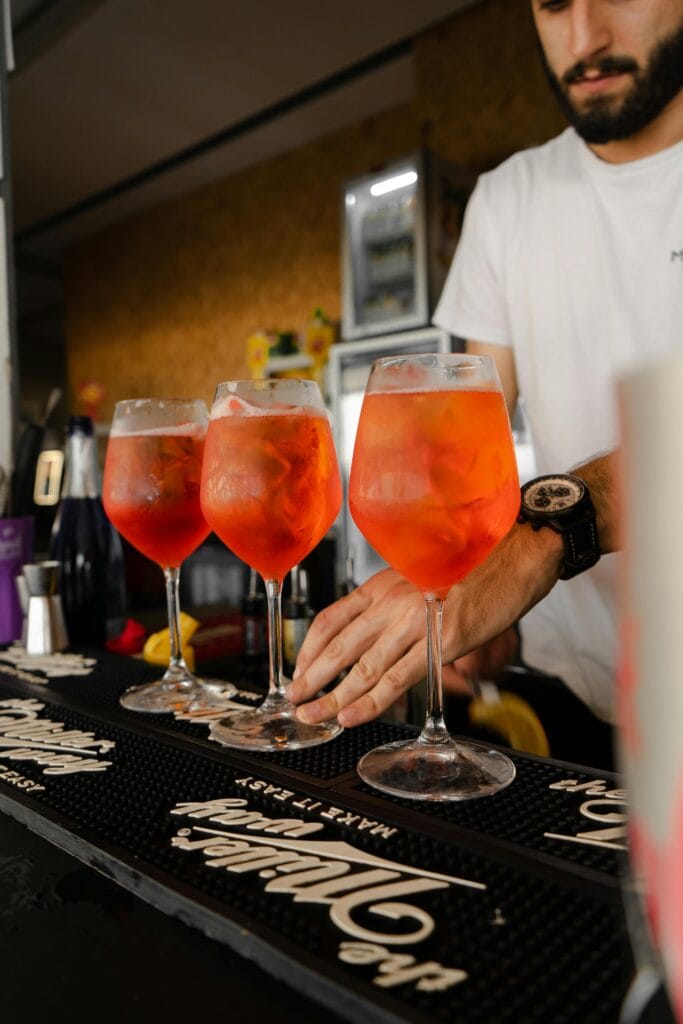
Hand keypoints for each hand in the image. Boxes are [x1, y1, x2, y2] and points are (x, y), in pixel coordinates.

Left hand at [289, 522, 562, 727]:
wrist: (515, 555)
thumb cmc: (474, 565)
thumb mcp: (419, 578)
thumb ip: (396, 606)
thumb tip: (379, 637)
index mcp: (383, 584)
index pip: (331, 618)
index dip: (309, 648)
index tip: (299, 668)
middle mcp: (391, 602)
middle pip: (338, 645)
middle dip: (311, 676)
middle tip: (295, 698)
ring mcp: (414, 622)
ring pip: (362, 667)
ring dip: (333, 696)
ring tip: (315, 715)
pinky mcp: (440, 642)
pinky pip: (398, 677)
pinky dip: (371, 700)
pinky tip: (353, 714)